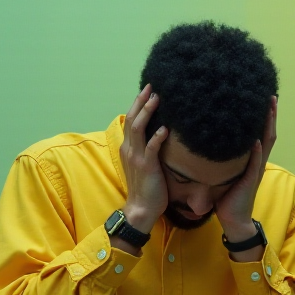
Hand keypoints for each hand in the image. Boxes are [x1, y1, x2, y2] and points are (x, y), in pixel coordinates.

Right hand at [119, 84, 168, 233]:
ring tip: (157, 99)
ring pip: (139, 129)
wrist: (141, 208)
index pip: (131, 120)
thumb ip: (148, 148)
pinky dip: (157, 137)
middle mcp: (129, 149)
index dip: (137, 104)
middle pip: (132, 119)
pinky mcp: (146, 167)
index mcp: (128, 148)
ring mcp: (136, 158)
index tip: (147, 90)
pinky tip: (166, 128)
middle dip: (141, 102)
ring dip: (147, 113)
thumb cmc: (147, 186)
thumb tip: (161, 132)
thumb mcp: (144, 163)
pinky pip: (151, 149)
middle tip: (152, 86)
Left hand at [215, 96, 277, 245]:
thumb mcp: (223, 173)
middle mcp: (257, 162)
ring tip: (269, 109)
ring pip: (265, 144)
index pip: (260, 133)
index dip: (263, 116)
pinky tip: (255, 139)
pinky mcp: (250, 181)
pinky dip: (256, 151)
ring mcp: (256, 170)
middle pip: (267, 134)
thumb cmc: (227, 197)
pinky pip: (254, 163)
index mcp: (252, 160)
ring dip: (268, 126)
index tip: (263, 98)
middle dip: (270, 115)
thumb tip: (205, 141)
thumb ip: (220, 159)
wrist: (233, 220)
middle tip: (271, 96)